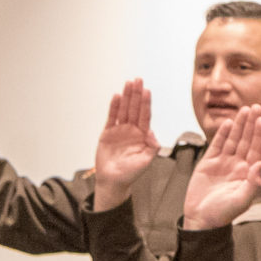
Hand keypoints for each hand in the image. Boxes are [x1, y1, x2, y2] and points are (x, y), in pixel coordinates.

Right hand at [91, 79, 158, 209]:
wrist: (113, 181)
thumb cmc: (131, 173)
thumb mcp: (146, 161)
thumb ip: (152, 147)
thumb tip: (152, 133)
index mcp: (143, 136)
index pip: (145, 116)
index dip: (146, 103)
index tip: (146, 90)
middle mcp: (132, 130)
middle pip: (135, 109)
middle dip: (136, 94)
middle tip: (138, 79)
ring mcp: (120, 130)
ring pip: (124, 110)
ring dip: (126, 97)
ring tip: (128, 83)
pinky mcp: (108, 133)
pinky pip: (111, 117)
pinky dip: (114, 107)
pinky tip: (117, 97)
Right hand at [181, 106, 260, 229]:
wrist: (201, 219)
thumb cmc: (223, 213)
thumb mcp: (241, 201)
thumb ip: (252, 184)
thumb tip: (259, 165)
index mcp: (248, 173)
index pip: (256, 149)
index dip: (259, 134)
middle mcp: (237, 165)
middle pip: (246, 140)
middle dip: (251, 124)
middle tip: (256, 106)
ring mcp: (223, 163)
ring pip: (233, 139)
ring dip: (238, 125)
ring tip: (244, 109)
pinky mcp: (209, 162)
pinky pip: (217, 145)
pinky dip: (222, 134)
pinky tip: (228, 123)